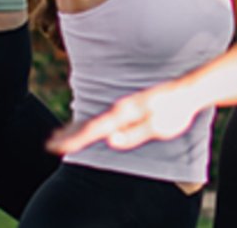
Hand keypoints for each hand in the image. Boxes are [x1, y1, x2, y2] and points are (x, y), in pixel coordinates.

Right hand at [47, 85, 202, 154]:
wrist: (187, 91)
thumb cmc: (174, 111)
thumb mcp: (157, 126)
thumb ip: (133, 134)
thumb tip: (110, 140)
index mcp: (124, 113)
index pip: (94, 129)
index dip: (74, 138)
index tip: (57, 146)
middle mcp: (120, 108)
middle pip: (89, 123)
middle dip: (68, 134)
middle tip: (49, 146)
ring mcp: (122, 107)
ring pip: (92, 119)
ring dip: (74, 129)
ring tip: (56, 139)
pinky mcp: (126, 109)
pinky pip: (101, 118)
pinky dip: (87, 124)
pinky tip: (80, 130)